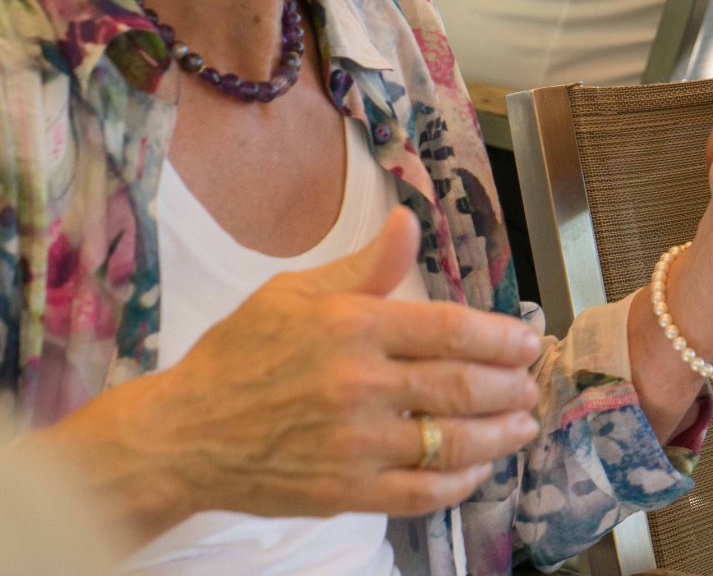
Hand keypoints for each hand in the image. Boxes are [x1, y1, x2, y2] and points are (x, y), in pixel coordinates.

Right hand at [108, 208, 544, 524]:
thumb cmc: (236, 356)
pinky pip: (421, 492)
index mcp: (352, 327)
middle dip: (510, 386)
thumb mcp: (293, 293)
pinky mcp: (345, 491)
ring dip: (499, 434)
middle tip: (531, 384)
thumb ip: (364, 267)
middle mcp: (360, 384)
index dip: (499, 337)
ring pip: (451, 441)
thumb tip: (409, 222)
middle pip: (461, 385)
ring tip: (522, 425)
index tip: (526, 342)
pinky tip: (477, 469)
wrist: (181, 435)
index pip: (449, 328)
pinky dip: (459, 482)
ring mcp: (355, 443)